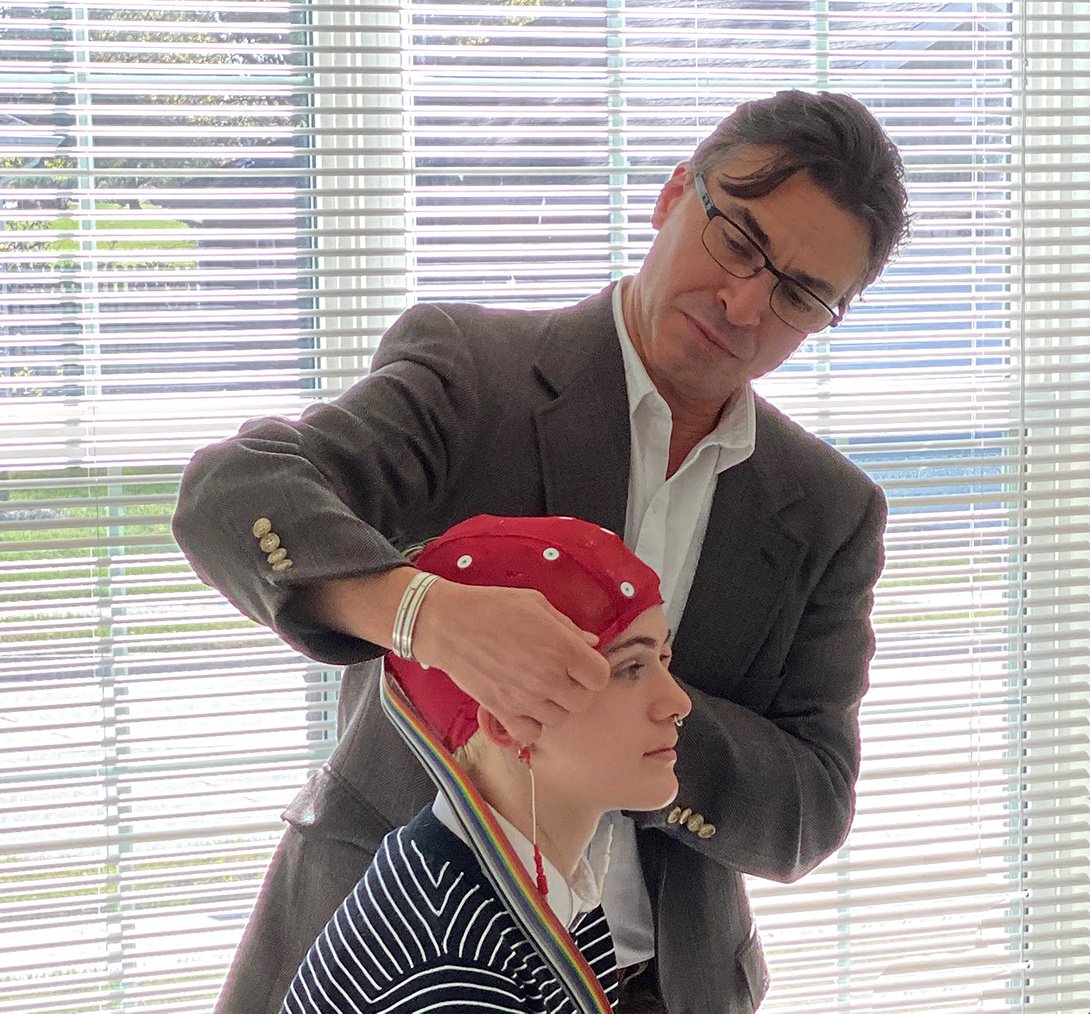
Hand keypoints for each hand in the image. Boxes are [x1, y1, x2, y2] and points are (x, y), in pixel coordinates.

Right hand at [410, 578, 609, 743]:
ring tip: (538, 688)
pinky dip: (531, 725)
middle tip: (558, 674)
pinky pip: (531, 734)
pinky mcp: (503, 712)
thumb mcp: (536, 604)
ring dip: (553, 706)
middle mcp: (548, 677)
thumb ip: (568, 626)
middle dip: (574, 688)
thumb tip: (591, 642)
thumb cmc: (493, 607)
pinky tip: (524, 707)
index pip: (600, 677)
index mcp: (562, 647)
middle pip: (582, 701)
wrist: (448, 624)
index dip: (592, 670)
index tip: (580, 664)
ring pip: (559, 719)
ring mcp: (526, 698)